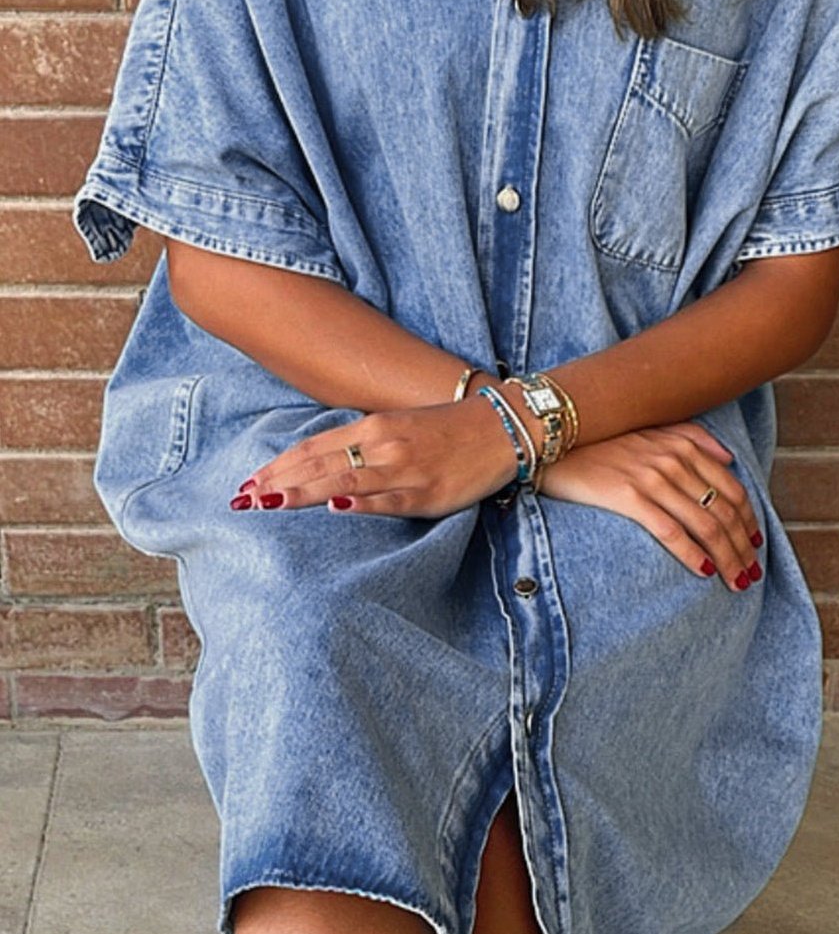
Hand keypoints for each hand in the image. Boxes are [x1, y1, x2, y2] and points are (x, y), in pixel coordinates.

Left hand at [228, 386, 532, 517]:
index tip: (248, 484)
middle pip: (320, 464)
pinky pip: (390, 500)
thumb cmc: (445, 430)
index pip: (313, 448)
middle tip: (242, 500)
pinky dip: (362, 502)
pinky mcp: (428, 492)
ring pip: (345, 480)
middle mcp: (383, 444)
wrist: (502, 428)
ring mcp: (405, 469)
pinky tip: (336, 507)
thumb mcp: (396, 426)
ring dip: (304, 493)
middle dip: (277, 483)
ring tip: (270, 504)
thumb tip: (316, 464)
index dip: (277, 467)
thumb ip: (358, 443)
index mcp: (372, 427)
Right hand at [537, 420, 763, 592]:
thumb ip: (691, 438)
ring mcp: (651, 478)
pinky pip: (670, 531)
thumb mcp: (650, 430)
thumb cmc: (601, 442)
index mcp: (683, 445)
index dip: (749, 521)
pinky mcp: (628, 496)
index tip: (756, 545)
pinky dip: (692, 554)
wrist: (553, 442)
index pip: (732, 489)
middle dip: (743, 547)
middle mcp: (673, 460)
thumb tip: (728, 459)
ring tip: (735, 581)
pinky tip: (704, 572)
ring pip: (704, 524)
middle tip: (750, 574)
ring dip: (726, 557)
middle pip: (723, 511)